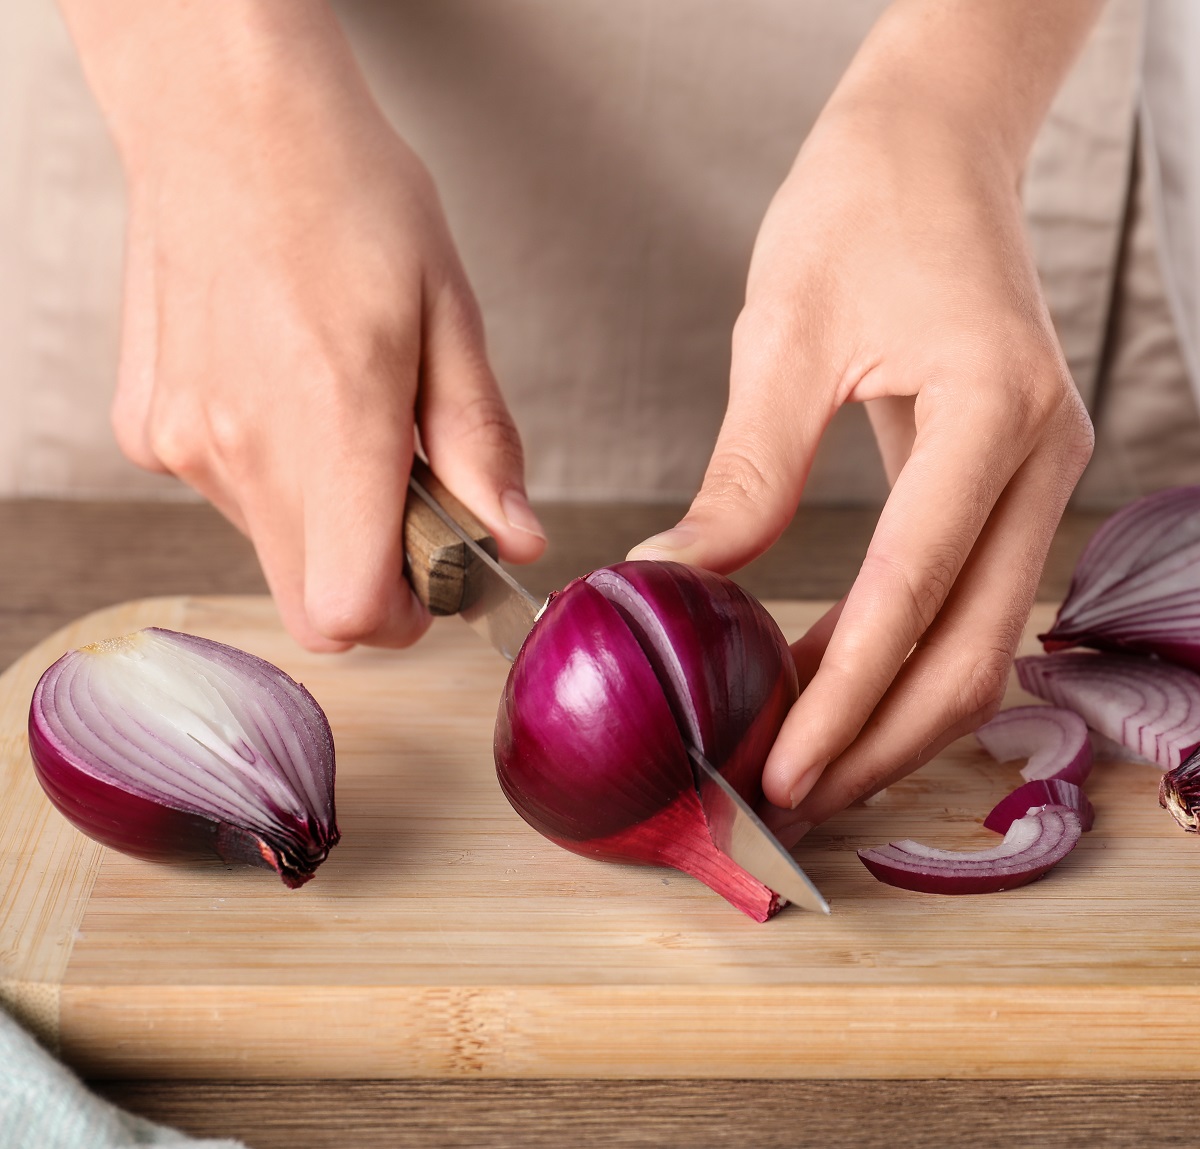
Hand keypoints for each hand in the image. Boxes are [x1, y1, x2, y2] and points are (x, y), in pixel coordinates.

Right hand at [67, 1, 545, 651]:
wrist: (226, 118)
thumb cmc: (349, 196)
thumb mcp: (448, 313)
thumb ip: (479, 442)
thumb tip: (516, 537)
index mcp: (332, 420)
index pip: (352, 611)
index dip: (406, 616)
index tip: (439, 573)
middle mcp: (240, 448)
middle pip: (312, 601)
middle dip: (374, 579)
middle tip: (409, 495)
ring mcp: (182, 444)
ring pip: (274, 551)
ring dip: (325, 519)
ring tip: (346, 415)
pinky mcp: (149, 429)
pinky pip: (230, 498)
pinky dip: (274, 476)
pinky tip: (288, 394)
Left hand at [630, 77, 1093, 831]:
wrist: (931, 150)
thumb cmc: (860, 212)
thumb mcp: (785, 341)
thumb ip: (745, 476)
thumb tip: (675, 581)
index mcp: (991, 412)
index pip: (913, 592)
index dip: (844, 697)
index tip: (779, 767)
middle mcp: (1039, 458)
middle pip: (971, 650)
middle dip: (878, 740)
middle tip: (787, 798)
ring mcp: (1036, 476)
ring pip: (976, 643)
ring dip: (890, 716)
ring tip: (801, 765)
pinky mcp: (1005, 482)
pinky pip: (957, 601)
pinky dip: (893, 657)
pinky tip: (822, 684)